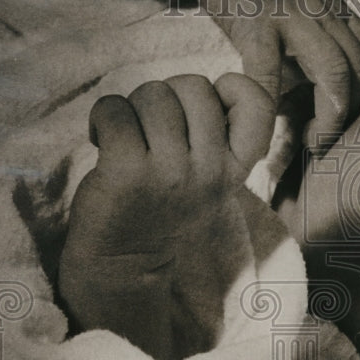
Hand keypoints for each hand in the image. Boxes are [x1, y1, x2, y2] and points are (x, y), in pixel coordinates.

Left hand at [58, 73, 273, 359]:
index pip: (258, 104)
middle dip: (165, 96)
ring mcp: (170, 171)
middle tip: (150, 129)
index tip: (211, 103)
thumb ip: (216, 140)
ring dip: (130, 109)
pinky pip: (114, 110)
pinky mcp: (128, 171)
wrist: (126, 273)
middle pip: (192, 86)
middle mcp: (209, 169)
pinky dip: (102, 119)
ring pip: (151, 94)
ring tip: (124, 139)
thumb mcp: (208, 182)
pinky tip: (101, 142)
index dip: (235, 87)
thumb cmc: (162, 217)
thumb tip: (208, 86)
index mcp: (234, 169)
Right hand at [214, 0, 359, 152]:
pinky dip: (269, 106)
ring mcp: (293, 13)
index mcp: (337, 8)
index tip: (349, 123)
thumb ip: (317, 41)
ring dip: (331, 116)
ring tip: (312, 142)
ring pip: (337, 70)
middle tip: (328, 142)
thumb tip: (318, 96)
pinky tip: (264, 131)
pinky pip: (270, 70)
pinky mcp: (255, 21)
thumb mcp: (301, 4)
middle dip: (352, 113)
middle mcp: (325, 9)